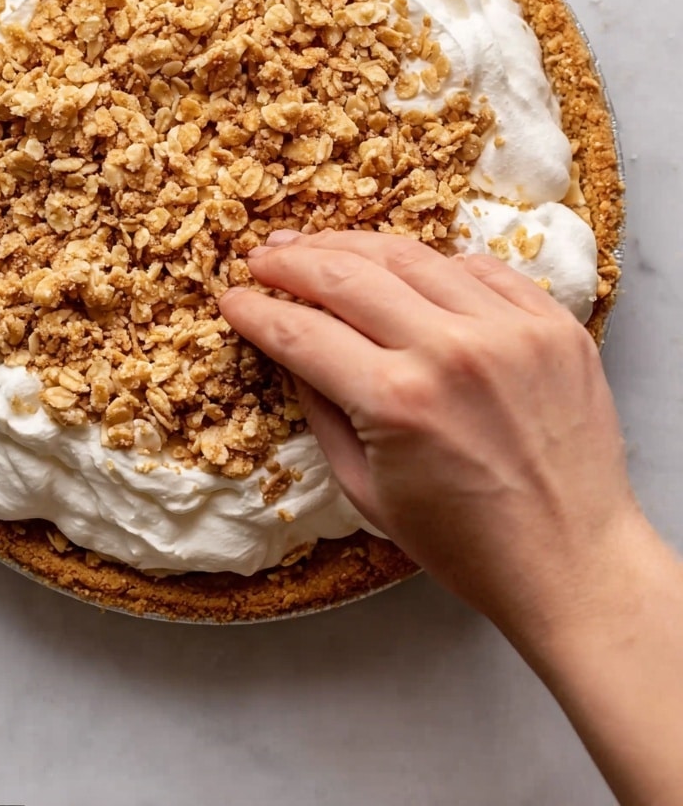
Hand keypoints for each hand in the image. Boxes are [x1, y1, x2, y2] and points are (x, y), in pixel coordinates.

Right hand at [219, 228, 638, 635]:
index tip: (232, 299)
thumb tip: (290, 349)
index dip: (257, 312)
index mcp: (397, 403)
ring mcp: (509, 330)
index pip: (303, 333)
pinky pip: (477, 269)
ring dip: (351, 245)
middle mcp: (452, 351)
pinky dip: (431, 264)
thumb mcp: (366, 492)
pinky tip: (401, 267)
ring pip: (410, 256)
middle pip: (347, 276)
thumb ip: (321, 411)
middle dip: (292, 261)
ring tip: (316, 244)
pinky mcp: (552, 323)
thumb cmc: (464, 545)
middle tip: (263, 257)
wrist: (574, 563)